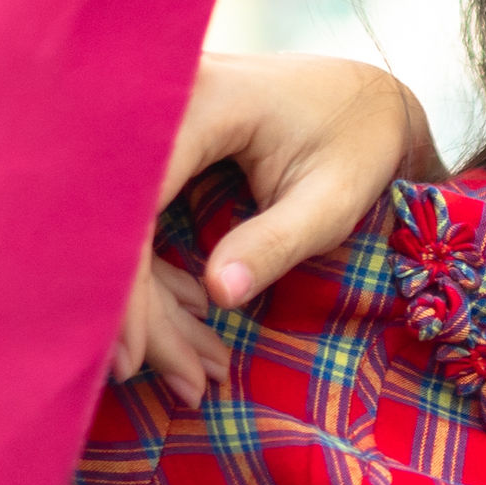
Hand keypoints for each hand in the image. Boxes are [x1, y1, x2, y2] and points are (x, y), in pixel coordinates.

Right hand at [108, 55, 438, 401]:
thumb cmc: (359, 142)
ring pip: (124, 233)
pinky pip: (137, 226)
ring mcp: (153, 130)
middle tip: (185, 383)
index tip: (132, 357)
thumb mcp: (332, 199)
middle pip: (118, 224)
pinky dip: (158, 285)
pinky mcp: (155, 157)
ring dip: (150, 308)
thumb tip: (219, 295)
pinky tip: (195, 329)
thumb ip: (277, 241)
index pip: (134, 201)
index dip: (126, 285)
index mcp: (200, 101)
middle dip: (140, 313)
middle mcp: (160, 106)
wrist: (367, 103)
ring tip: (198, 375)